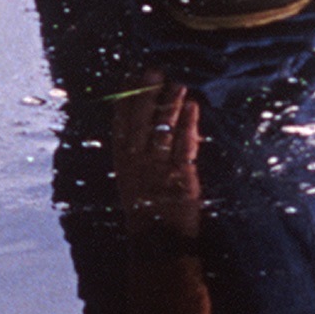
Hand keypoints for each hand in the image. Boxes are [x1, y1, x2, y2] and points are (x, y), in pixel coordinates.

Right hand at [111, 74, 202, 236]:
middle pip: (140, 121)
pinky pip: (184, 144)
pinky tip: (193, 107)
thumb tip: (146, 130)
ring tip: (179, 83)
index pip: (121, 124)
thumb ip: (138, 158)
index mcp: (123, 163)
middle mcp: (137, 163)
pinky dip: (189, 124)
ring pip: (162, 129)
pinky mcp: (180, 176)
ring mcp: (157, 168)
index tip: (129, 77)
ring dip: (170, 104)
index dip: (126, 99)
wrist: (158, 244)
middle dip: (146, 94)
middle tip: (153, 70)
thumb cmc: (148, 214)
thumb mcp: (135, 183)